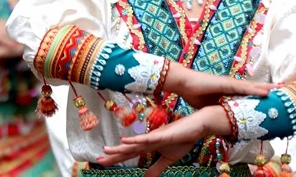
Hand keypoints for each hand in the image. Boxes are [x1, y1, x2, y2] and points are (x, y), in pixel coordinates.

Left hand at [98, 106, 230, 176]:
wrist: (198, 126)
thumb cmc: (184, 139)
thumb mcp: (168, 159)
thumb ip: (156, 168)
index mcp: (149, 145)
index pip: (129, 154)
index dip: (116, 158)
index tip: (101, 162)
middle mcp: (148, 140)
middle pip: (127, 149)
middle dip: (113, 155)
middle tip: (97, 160)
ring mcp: (155, 136)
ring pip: (134, 144)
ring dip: (120, 148)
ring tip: (106, 150)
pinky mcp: (163, 134)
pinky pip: (148, 138)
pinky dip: (137, 140)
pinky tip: (126, 141)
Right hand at [163, 64, 275, 107]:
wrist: (184, 83)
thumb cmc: (195, 95)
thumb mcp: (210, 109)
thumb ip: (218, 115)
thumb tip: (224, 128)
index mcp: (230, 92)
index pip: (249, 94)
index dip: (262, 95)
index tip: (275, 97)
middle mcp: (233, 86)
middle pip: (255, 89)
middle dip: (269, 89)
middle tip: (285, 90)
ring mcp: (230, 83)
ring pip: (253, 87)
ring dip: (267, 88)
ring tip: (281, 89)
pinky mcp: (226, 84)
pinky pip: (244, 88)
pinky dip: (256, 90)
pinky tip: (266, 91)